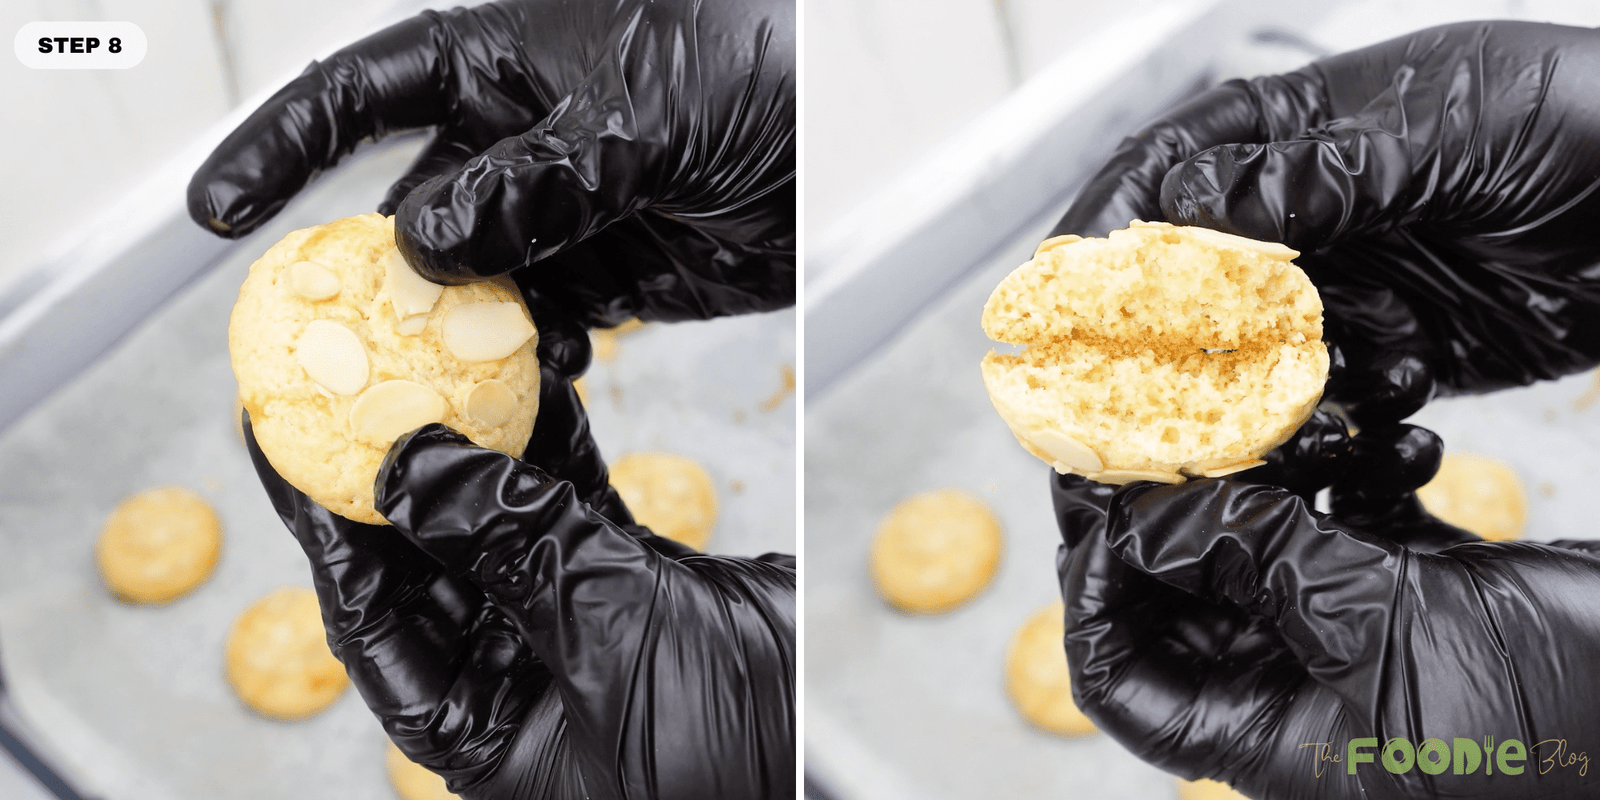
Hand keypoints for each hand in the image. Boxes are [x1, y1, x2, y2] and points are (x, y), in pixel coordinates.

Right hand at [190, 0, 794, 327]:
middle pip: (408, 211)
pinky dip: (531, 359)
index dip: (280, 148)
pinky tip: (543, 379)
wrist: (854, 143)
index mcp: (502, 64)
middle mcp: (517, 141)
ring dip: (456, 338)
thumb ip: (535, 180)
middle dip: (373, 281)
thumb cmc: (756, 78)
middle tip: (342, 357)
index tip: (214, 214)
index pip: (363, 95)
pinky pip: (541, 326)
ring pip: (470, 286)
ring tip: (445, 387)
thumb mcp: (640, 116)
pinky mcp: (608, 276)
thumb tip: (423, 246)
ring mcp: (559, 213)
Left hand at [241, 334, 795, 799]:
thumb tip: (409, 467)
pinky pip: (577, 507)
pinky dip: (560, 448)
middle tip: (351, 375)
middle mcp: (518, 683)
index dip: (325, 527)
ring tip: (438, 356)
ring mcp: (577, 631)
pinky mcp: (637, 588)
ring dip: (481, 441)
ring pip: (506, 521)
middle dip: (394, 468)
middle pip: (429, 561)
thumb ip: (515, 546)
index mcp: (483, 734)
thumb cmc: (736, 753)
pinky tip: (535, 381)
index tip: (281, 438)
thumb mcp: (610, 637)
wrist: (849, 745)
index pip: (372, 619)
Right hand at [1053, 21, 1599, 423]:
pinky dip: (1333, 421)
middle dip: (1149, 344)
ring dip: (1250, 398)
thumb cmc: (1587, 121)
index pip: (1164, 172)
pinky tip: (1384, 416)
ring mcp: (1339, 284)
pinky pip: (1320, 399)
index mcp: (1296, 127)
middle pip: (1180, 280)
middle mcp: (1301, 209)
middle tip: (1119, 408)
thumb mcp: (1453, 130)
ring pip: (1241, 354)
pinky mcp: (1382, 351)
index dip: (1106, 233)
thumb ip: (1324, 170)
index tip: (1067, 296)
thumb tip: (1198, 206)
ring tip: (1281, 426)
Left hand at [1053, 417, 1599, 798]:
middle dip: (1176, 501)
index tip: (1091, 497)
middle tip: (1159, 409)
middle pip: (1182, 592)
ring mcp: (1356, 638)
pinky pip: (1355, 518)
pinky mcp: (1420, 590)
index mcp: (1268, 738)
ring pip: (1269, 538)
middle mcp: (1297, 692)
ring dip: (1283, 465)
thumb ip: (1264, 565)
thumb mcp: (1382, 636)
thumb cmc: (1562, 720)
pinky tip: (1406, 426)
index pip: (1120, 678)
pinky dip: (1368, 467)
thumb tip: (1153, 512)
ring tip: (1307, 405)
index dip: (1088, 593)